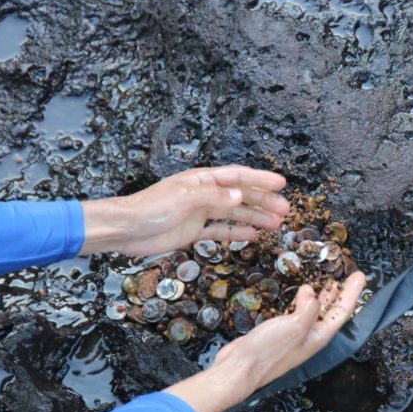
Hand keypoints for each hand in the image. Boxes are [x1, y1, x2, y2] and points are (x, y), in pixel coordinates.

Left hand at [79, 165, 289, 256]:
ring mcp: (200, 213)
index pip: (237, 177)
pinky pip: (220, 230)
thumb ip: (213, 197)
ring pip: (234, 214)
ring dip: (255, 217)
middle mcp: (204, 194)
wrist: (127, 229)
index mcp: (202, 181)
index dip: (260, 179)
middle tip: (285, 210)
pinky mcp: (193, 231)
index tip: (281, 184)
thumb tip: (240, 196)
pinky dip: (236, 232)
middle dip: (263, 202)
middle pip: (240, 196)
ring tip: (276, 224)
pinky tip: (252, 235)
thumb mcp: (184, 198)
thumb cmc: (151, 208)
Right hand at [164, 271, 366, 411]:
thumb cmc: (270, 349)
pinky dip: (303, 301)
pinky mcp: (280, 332)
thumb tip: (311, 292)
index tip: (360, 275)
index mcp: (319, 336)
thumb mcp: (296, 326)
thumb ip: (309, 307)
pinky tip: (300, 295)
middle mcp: (310, 336)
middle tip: (348, 276)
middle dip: (341, 294)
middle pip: (331, 312)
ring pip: (314, 312)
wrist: (241, 367)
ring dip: (323, 297)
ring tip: (329, 282)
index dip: (352, 292)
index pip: (341, 311)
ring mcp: (295, 335)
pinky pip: (298, 313)